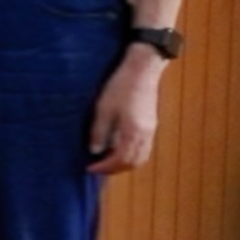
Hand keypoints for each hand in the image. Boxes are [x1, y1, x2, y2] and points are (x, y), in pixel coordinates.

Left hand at [87, 47, 165, 175]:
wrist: (142, 69)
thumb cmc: (120, 86)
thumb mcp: (104, 108)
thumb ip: (99, 132)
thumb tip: (94, 152)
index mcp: (133, 132)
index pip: (121, 160)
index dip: (104, 167)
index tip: (89, 168)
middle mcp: (146, 134)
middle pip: (133, 162)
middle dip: (114, 169)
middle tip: (96, 167)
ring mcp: (150, 130)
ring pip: (141, 157)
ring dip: (124, 163)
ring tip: (105, 161)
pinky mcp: (151, 124)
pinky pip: (143, 148)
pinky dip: (131, 154)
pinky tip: (116, 149)